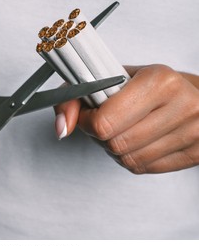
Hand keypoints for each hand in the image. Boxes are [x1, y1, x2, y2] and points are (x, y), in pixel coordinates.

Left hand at [55, 64, 198, 173]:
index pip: (104, 122)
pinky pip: (144, 168)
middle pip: (115, 144)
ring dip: (115, 149)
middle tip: (106, 121)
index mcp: (159, 81)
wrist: (198, 94)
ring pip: (128, 160)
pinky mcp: (197, 153)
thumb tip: (61, 129)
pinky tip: (138, 140)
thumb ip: (75, 97)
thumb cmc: (151, 85)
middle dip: (101, 136)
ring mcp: (193, 132)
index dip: (87, 122)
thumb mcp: (112, 77)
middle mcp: (181, 106)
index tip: (88, 115)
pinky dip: (132, 158)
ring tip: (123, 129)